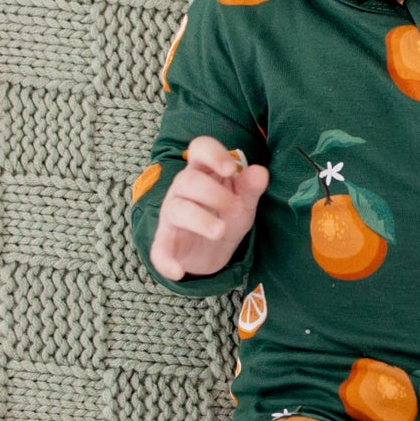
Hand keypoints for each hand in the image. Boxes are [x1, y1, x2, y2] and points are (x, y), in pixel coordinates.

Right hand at [149, 135, 269, 280]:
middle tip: (237, 208)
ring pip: (177, 209)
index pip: (199, 149)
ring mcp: (171, 216)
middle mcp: (182, 190)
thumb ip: (251, 187)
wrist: (212, 251)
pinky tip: (178, 271)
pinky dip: (166, 262)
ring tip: (221, 231)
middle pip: (189, 180)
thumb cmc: (225, 215)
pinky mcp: (166, 243)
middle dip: (215, 194)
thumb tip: (260, 172)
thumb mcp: (244, 202)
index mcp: (203, 172)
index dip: (212, 154)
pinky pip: (159, 251)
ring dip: (200, 219)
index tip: (230, 169)